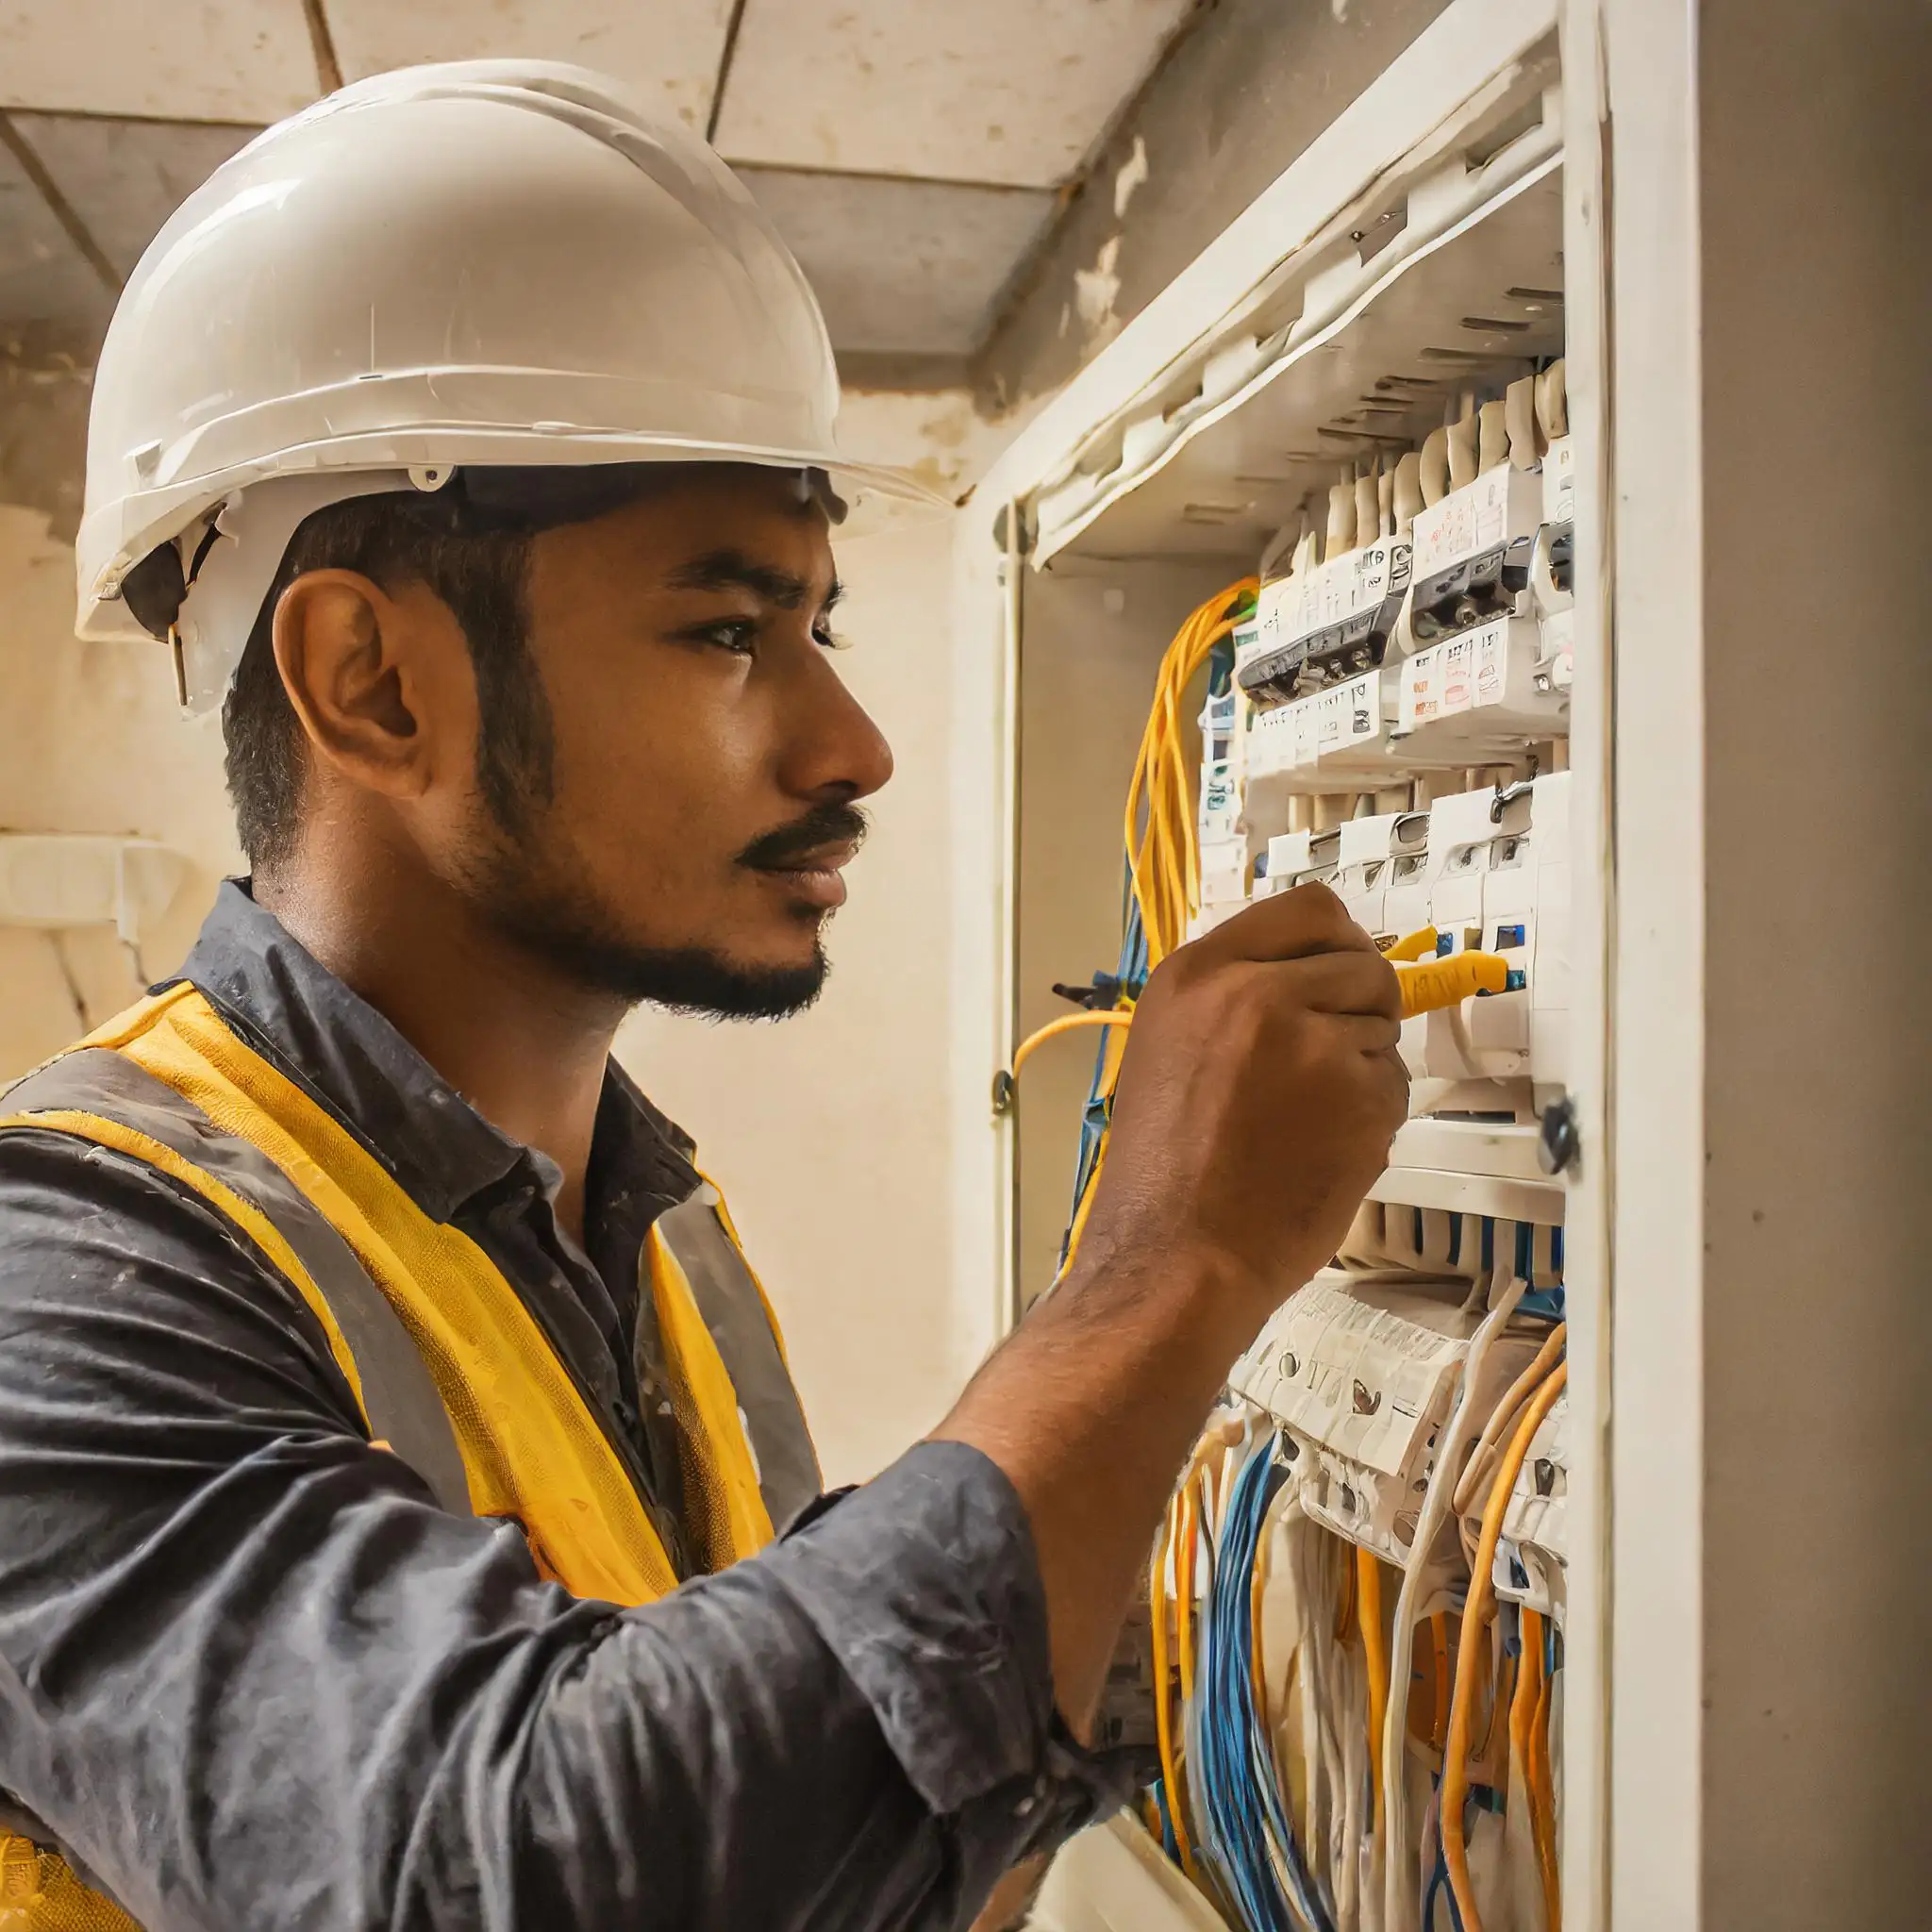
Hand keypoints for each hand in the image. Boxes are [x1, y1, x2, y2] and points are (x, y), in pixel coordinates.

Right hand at [1076, 882, 1407, 1307]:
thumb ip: (1234, 998)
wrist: (1174, 1255)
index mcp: (1200, 974)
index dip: (1338, 941)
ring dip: (1363, 1065)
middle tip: (1328, 1058)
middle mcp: (1257, 993)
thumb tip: (1311, 975)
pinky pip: (1394, 1085)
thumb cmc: (1164, 1168)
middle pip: (1361, 964)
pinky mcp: (1361, 1098)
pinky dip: (1372, 1115)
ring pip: (1382, 1027)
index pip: (1309, 909)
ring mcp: (1315, 1044)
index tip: (1341, 968)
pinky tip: (1322, 1149)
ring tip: (1305, 1117)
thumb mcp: (1172, 1046)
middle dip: (1361, 1007)